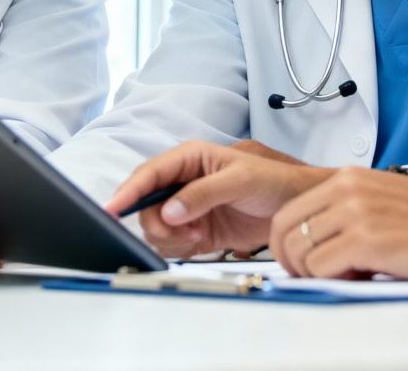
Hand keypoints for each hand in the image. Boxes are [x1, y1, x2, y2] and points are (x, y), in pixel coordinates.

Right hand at [106, 140, 331, 258]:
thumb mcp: (240, 180)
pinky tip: (202, 242)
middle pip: (147, 205)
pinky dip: (180, 248)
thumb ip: (202, 193)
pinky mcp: (196, 230)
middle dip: (157, 222)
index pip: (150, 173)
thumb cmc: (273, 180)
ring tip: (199, 236)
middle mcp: (184, 181)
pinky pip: (172, 243)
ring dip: (171, 238)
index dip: (128, 190)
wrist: (296, 206)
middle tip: (181, 232)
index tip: (111, 209)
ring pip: (157, 227)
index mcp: (190, 158)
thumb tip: (170, 209)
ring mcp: (188, 207)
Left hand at [270, 167, 407, 279]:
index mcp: (348, 178)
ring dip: (314, 274)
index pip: (289, 210)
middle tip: (309, 279)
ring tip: (347, 276)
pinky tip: (360, 277)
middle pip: (284, 230)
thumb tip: (317, 242)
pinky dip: (332, 281)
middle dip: (289, 262)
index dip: (284, 244)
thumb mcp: (382, 200)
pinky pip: (320, 268)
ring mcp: (354, 212)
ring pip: (299, 252)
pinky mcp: (365, 239)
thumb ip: (347, 211)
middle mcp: (346, 189)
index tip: (298, 263)